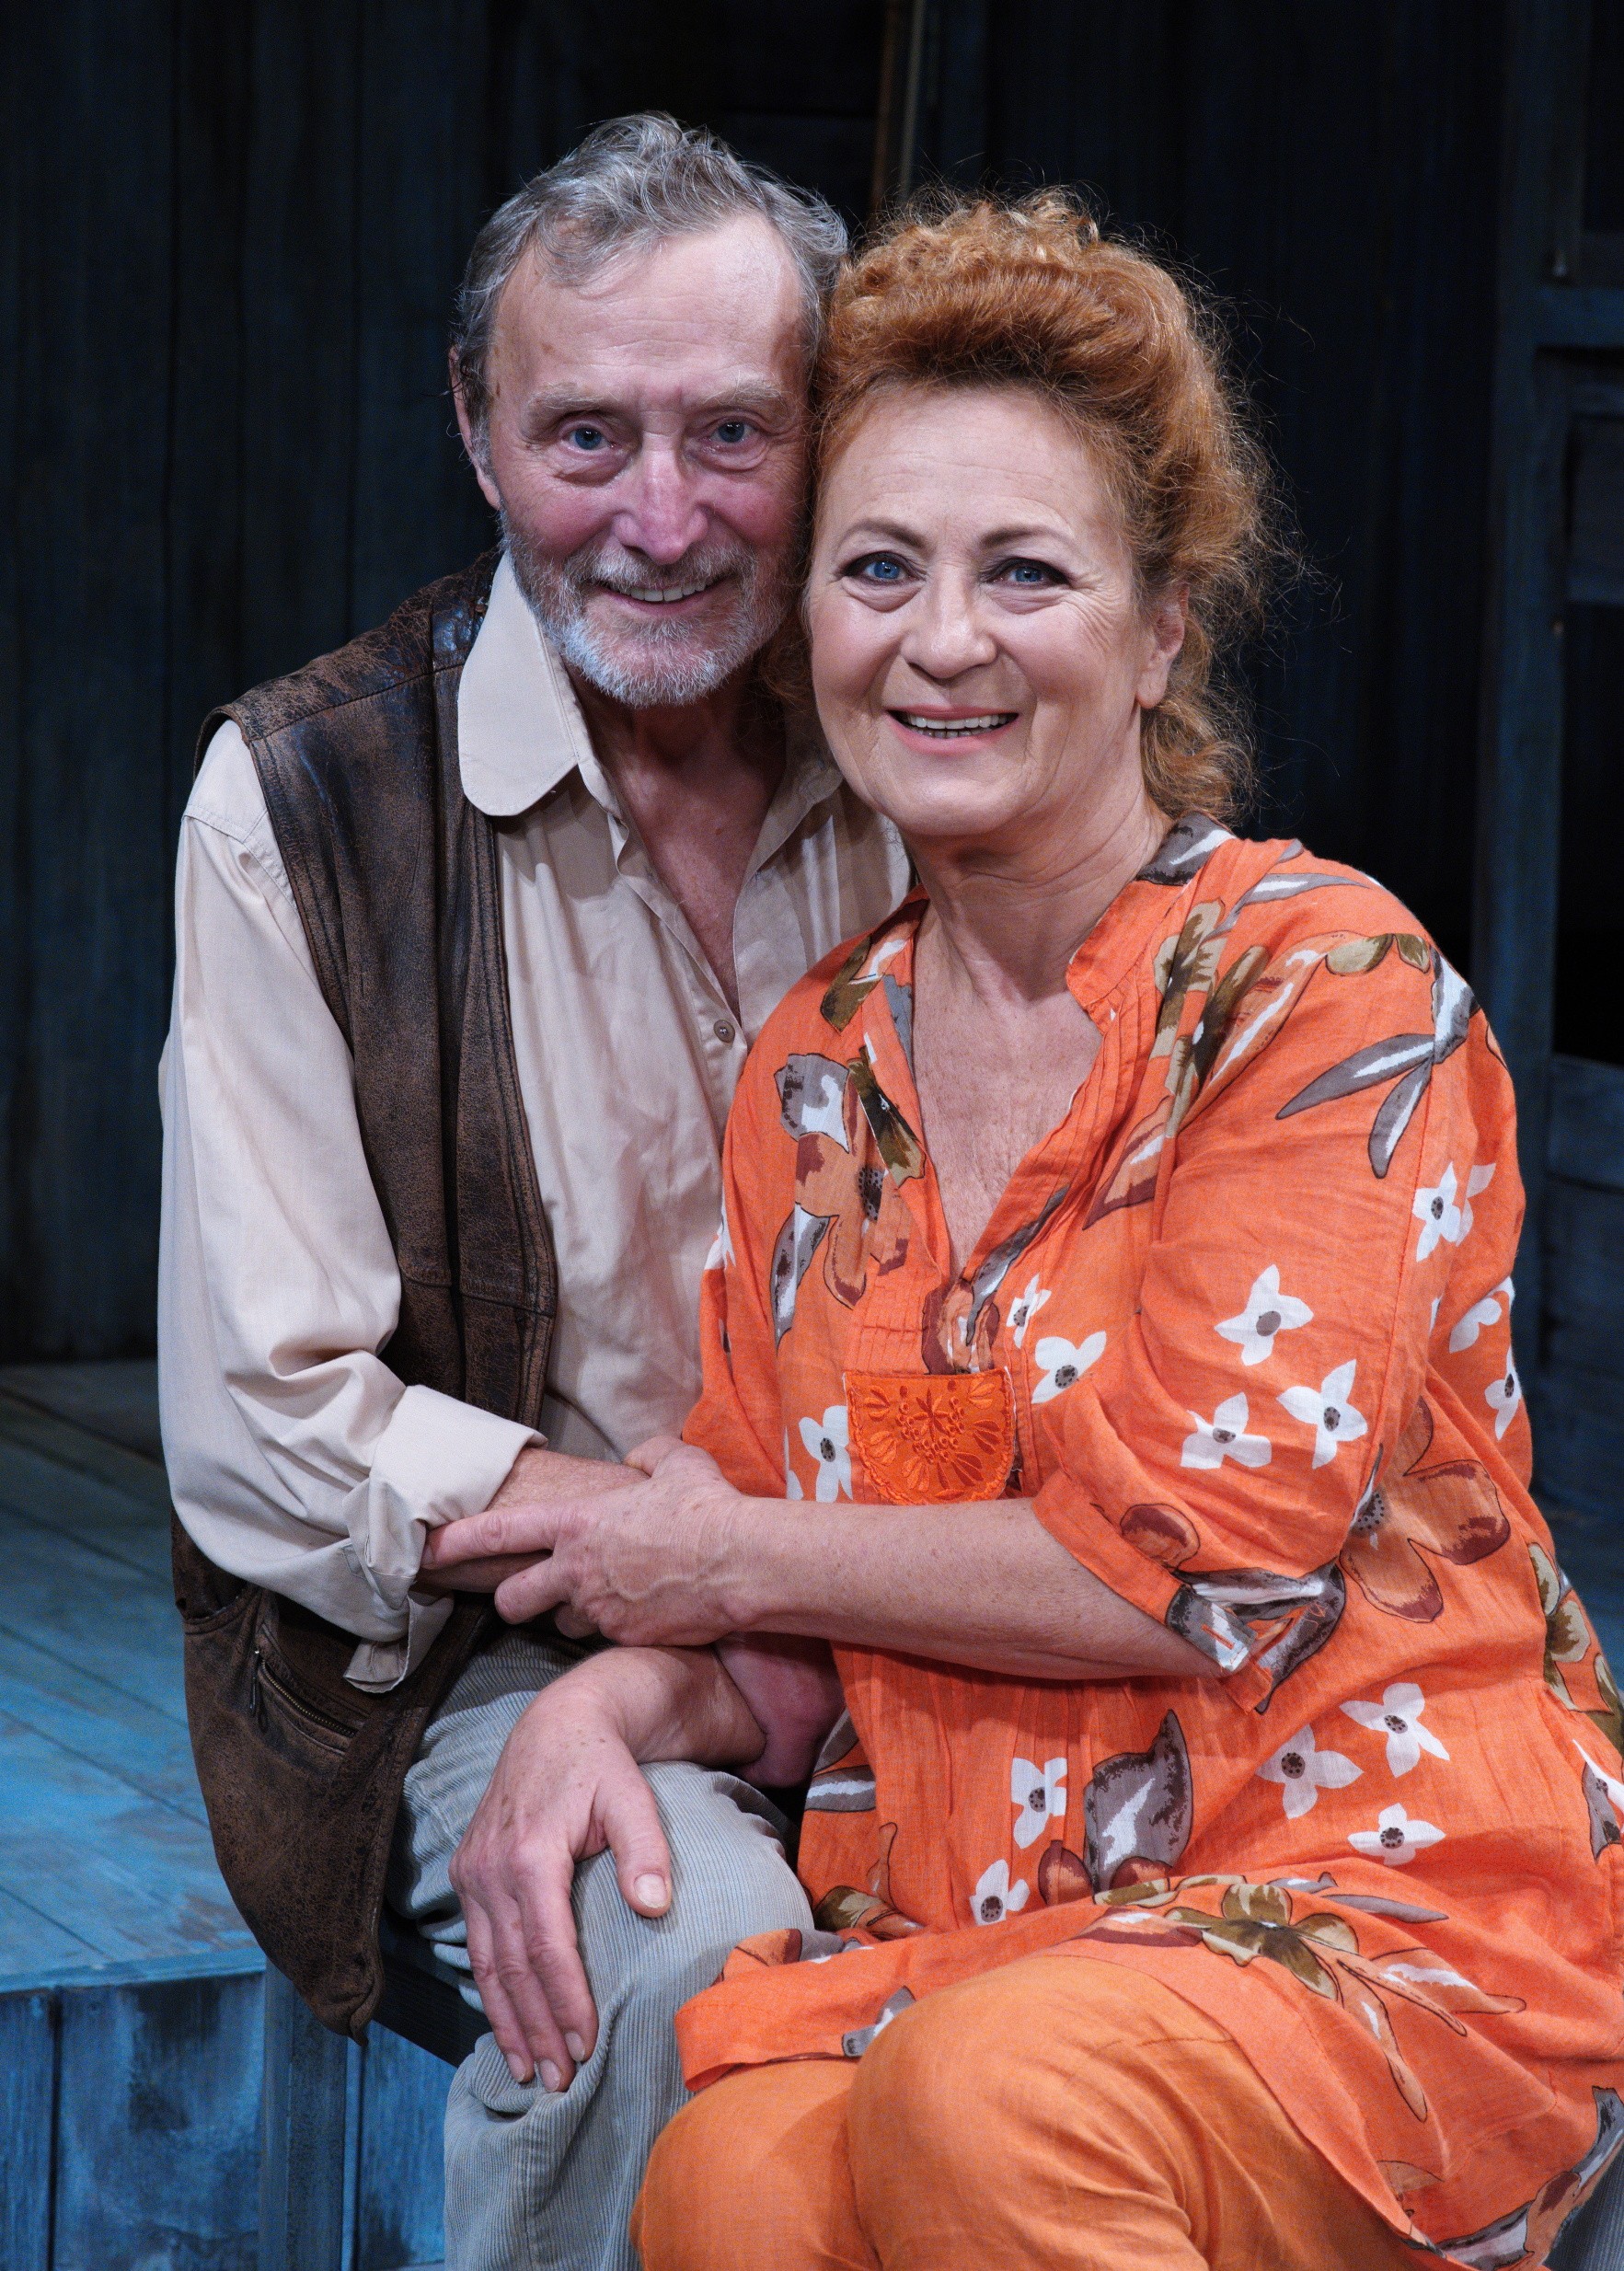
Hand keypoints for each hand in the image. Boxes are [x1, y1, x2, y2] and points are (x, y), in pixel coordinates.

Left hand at [430, 1437, 750, 1644]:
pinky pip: (607, 1636)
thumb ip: (648, 1456)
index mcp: (576, 1523)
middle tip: (522, 1599)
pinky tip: (647, 1611)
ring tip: (610, 1597)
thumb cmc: (706, 1507)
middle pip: (513, 1600)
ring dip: (575, 1614)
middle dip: (511, 1603)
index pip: (499, 1534)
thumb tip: (640, 1458)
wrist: (738, 1563)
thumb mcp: (677, 1463)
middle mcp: (577, 1570)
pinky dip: (618, 1626)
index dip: (457, 1542)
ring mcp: (598, 1609)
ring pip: (564, 1623)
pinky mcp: (625, 1638)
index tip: (429, 1551)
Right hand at [450, 1672, 672, 2088]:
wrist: (556, 1724)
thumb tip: (654, 1908)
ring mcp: (473, 1871)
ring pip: (488, 1963)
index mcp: (531, 1853)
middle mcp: (491, 1867)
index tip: (587, 2044)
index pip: (547, 1946)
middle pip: (513, 1966)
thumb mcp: (633, 1796)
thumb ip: (645, 1850)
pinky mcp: (468, 1873)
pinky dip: (492, 1990)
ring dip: (508, 2021)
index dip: (566, 2001)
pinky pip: (478, 1944)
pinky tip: (507, 2025)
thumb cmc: (602, 1765)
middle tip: (559, 2080)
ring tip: (529, 2071)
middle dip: (536, 2028)